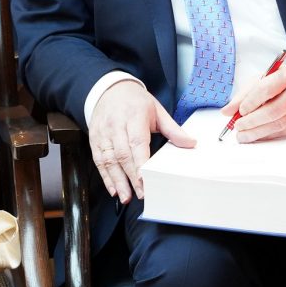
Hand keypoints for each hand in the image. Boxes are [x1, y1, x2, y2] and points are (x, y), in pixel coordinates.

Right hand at [89, 80, 193, 203]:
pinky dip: (105, 176)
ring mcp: (103, 133)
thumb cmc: (134, 101)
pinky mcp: (95, 139)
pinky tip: (113, 189)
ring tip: (125, 197)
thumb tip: (190, 143)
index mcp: (134, 116)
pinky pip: (98, 160)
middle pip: (122, 155)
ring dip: (116, 181)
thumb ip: (173, 129)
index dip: (140, 162)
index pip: (137, 142)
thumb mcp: (157, 110)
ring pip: (109, 160)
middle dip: (131, 177)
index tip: (145, 179)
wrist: (109, 89)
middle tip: (141, 194)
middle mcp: (116, 125)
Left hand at [220, 65, 285, 142]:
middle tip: (238, 126)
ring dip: (256, 133)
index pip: (266, 90)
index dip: (250, 102)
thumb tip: (227, 111)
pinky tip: (256, 135)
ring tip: (242, 135)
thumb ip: (244, 94)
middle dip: (251, 121)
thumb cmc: (283, 82)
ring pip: (277, 125)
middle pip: (272, 111)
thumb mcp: (263, 80)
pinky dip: (267, 135)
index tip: (240, 111)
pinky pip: (283, 132)